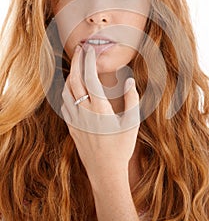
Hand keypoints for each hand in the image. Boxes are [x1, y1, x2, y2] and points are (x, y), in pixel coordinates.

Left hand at [61, 45, 139, 184]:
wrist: (105, 172)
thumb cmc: (121, 148)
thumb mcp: (132, 123)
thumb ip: (132, 99)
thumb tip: (129, 80)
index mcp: (100, 109)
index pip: (90, 78)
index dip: (89, 61)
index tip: (91, 49)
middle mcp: (84, 112)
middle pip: (74, 80)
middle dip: (77, 61)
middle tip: (80, 48)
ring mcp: (75, 119)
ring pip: (66, 91)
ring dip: (70, 75)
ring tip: (77, 65)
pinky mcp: (71, 127)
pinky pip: (65, 103)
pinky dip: (67, 90)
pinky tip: (73, 88)